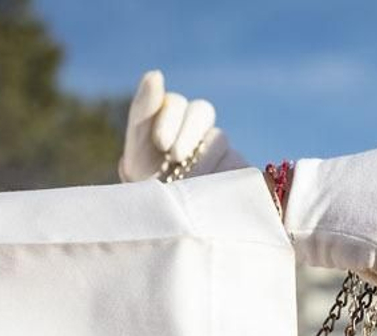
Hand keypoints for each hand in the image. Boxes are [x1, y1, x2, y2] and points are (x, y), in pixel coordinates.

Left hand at [119, 70, 240, 182]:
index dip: (169, 119)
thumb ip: (144, 109)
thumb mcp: (137, 148)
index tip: (160, 144)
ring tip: (186, 182)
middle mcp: (197, 128)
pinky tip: (207, 190)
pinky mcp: (239, 169)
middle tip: (174, 157)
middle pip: (201, 111)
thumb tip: (156, 73)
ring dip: (200, 159)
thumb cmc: (147, 183)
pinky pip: (236, 162)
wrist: (166, 222)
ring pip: (218, 139)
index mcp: (172, 117)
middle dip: (186, 132)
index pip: (176, 103)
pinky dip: (220, 174)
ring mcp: (220, 148)